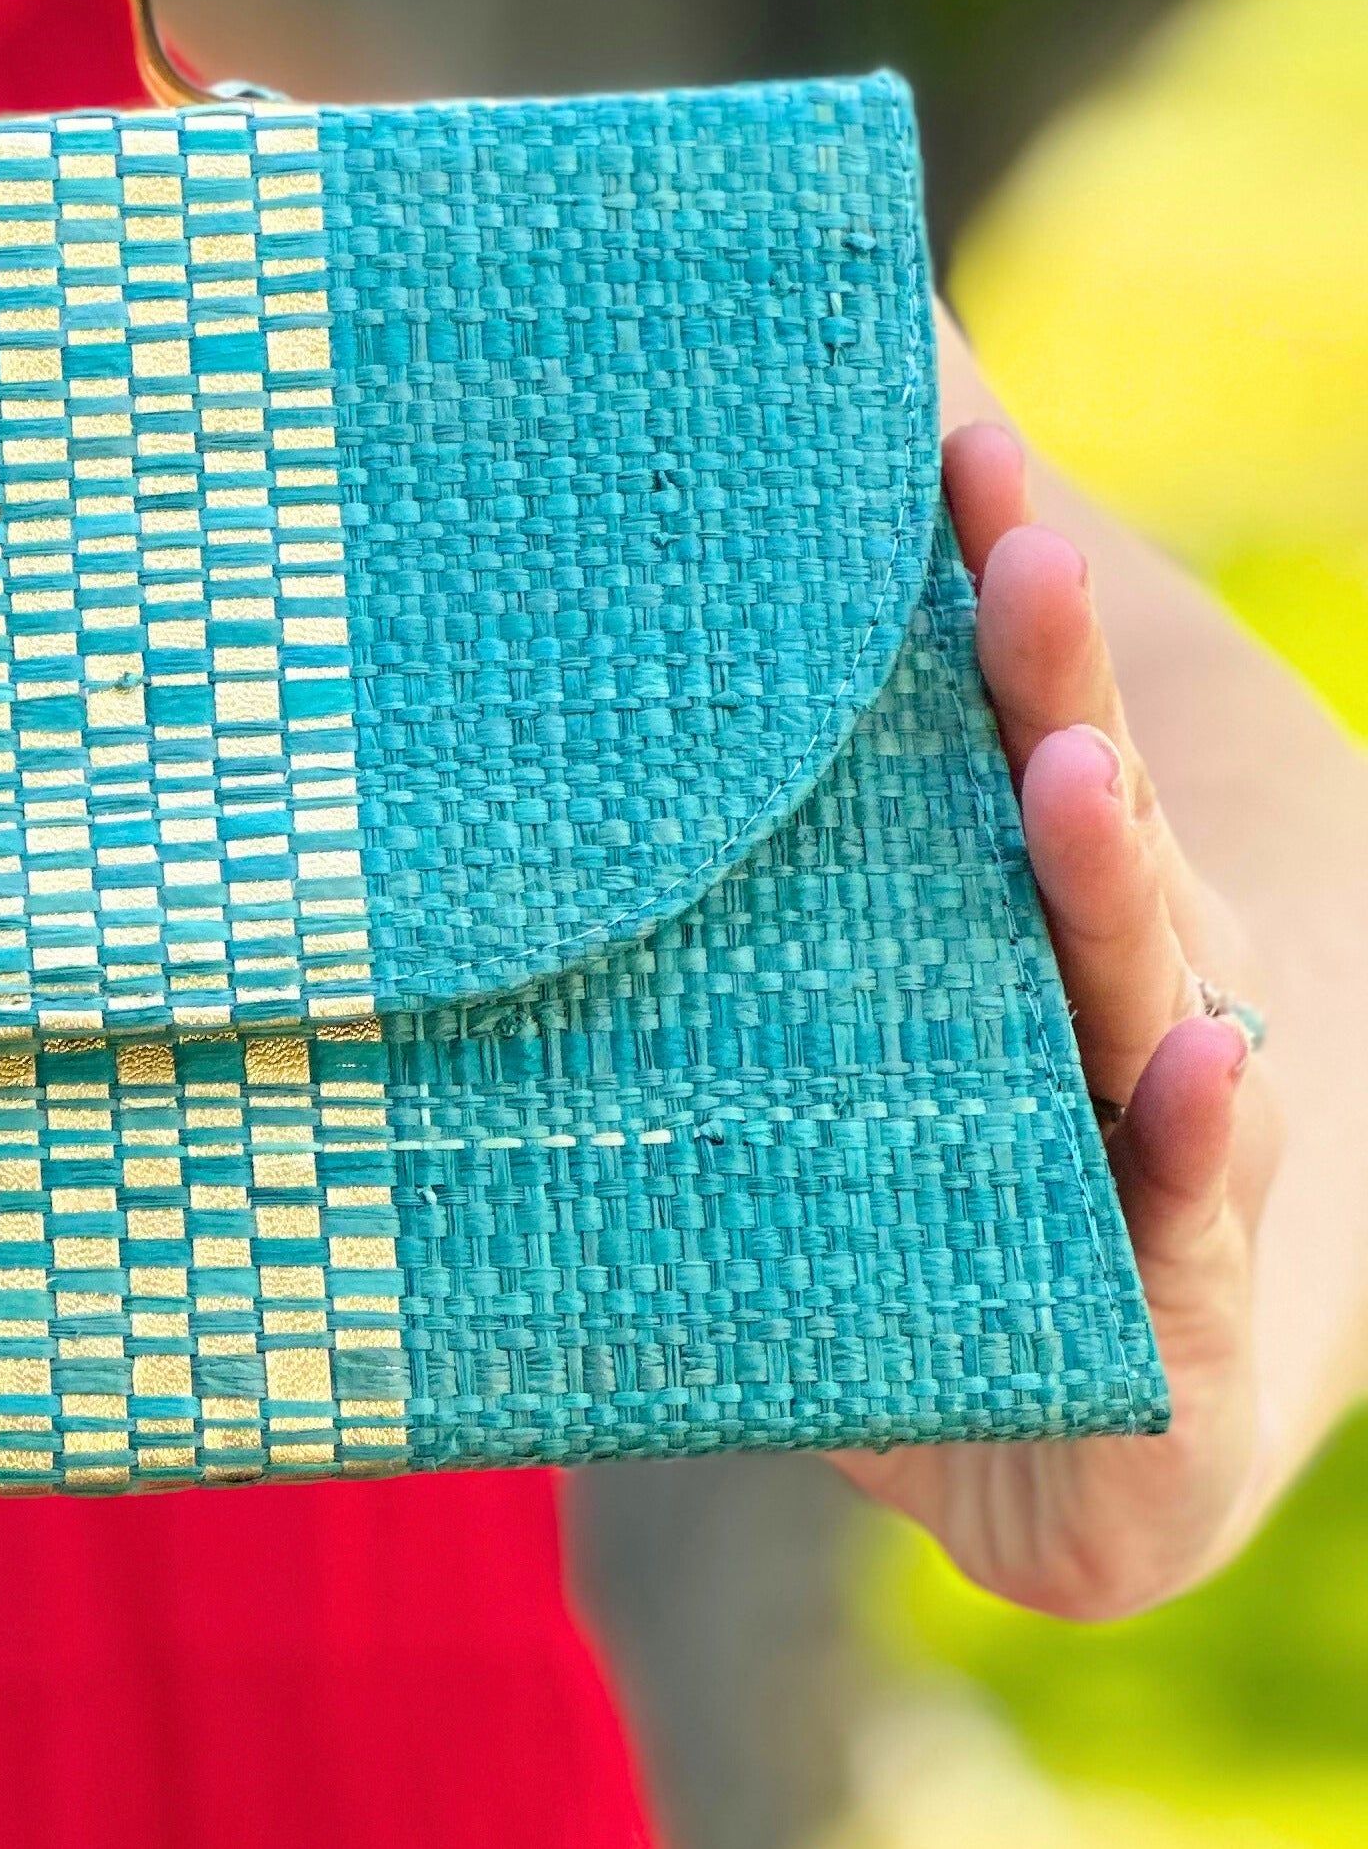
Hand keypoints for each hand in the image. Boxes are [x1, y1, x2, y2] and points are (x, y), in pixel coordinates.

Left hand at [829, 398, 1279, 1614]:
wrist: (1091, 1442)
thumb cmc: (946, 1174)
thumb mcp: (860, 997)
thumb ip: (797, 822)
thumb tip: (696, 579)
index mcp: (1042, 908)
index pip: (1027, 717)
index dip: (1001, 586)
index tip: (960, 449)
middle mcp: (1119, 995)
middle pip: (1086, 818)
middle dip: (1053, 685)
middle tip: (1022, 560)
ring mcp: (1160, 1141)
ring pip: (1135, 986)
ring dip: (1108, 878)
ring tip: (1079, 776)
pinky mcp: (1166, 1316)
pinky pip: (1177, 1215)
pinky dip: (1189, 1142)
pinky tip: (1194, 1067)